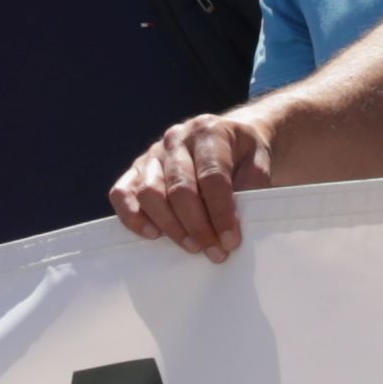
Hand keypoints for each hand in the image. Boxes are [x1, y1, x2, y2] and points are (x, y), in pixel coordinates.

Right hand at [112, 112, 274, 261]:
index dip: (221, 212)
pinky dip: (132, 216)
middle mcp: (177, 138)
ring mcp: (153, 154)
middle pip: (180, 188)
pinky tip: (153, 234)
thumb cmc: (244, 154)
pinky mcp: (137, 169)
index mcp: (208, 131)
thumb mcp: (260, 160)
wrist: (229, 137)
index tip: (230, 241)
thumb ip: (254, 183)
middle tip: (214, 252)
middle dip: (198, 226)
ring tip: (192, 247)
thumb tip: (239, 216)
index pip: (212, 176)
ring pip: (149, 193)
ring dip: (171, 226)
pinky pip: (122, 192)